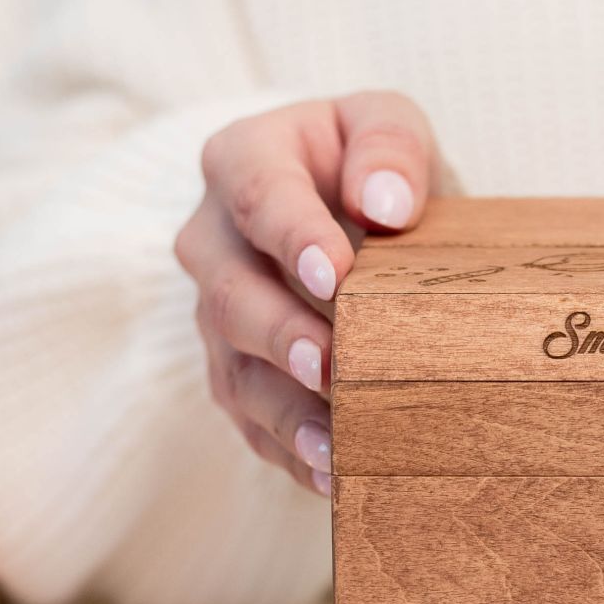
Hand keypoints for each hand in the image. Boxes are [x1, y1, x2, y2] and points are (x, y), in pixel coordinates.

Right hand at [174, 91, 436, 491]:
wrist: (353, 212)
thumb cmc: (371, 165)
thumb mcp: (386, 125)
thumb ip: (391, 145)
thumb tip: (387, 202)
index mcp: (243, 161)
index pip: (260, 196)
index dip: (294, 237)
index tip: (337, 274)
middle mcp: (212, 240)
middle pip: (232, 295)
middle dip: (281, 335)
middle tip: (329, 364)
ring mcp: (217, 314)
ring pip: (235, 370)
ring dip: (285, 412)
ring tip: (335, 446)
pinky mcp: (236, 372)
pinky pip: (250, 421)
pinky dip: (291, 452)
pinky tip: (334, 478)